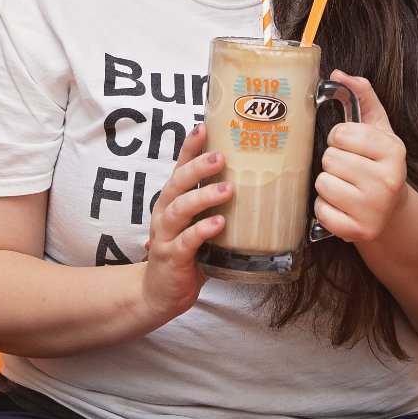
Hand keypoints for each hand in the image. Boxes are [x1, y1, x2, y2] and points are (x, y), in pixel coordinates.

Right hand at [141, 123, 229, 323]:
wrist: (160, 292)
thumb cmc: (187, 253)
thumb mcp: (199, 223)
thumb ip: (216, 206)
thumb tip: (256, 183)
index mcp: (173, 200)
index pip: (180, 167)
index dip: (190, 146)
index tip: (203, 126)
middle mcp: (165, 213)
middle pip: (177, 182)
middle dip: (198, 166)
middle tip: (221, 156)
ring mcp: (165, 235)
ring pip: (179, 209)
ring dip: (202, 196)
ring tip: (227, 189)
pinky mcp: (171, 257)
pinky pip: (186, 241)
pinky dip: (202, 230)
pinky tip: (219, 224)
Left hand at [313, 72, 407, 245]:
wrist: (391, 212)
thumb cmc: (378, 164)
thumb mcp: (378, 129)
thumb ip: (362, 96)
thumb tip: (340, 73)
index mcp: (394, 152)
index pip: (343, 133)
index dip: (340, 137)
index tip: (350, 145)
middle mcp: (387, 182)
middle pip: (329, 158)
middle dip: (333, 161)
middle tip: (348, 168)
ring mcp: (373, 209)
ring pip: (322, 183)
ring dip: (327, 184)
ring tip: (345, 186)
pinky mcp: (357, 231)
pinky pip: (320, 210)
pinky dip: (325, 207)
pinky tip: (341, 205)